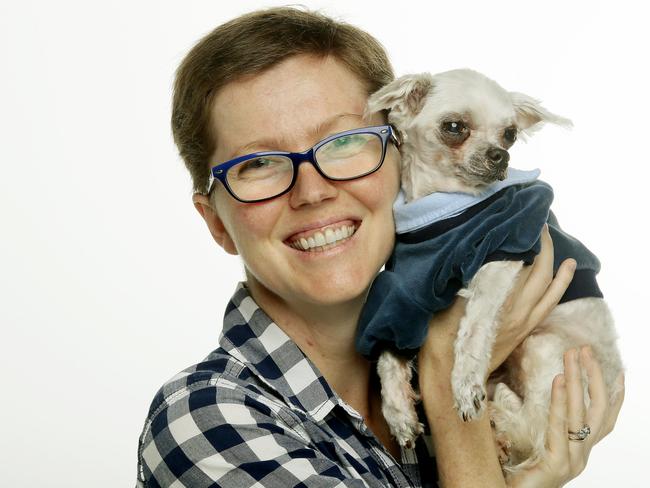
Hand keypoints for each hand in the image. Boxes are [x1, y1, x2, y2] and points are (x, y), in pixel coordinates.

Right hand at [420, 225, 575, 373]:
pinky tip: (559, 283)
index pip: (521, 265)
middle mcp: (517, 312)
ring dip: (561, 273)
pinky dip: (557, 292)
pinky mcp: (522, 333)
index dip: (526, 242)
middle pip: (541, 274)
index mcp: (499, 302)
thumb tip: (475, 258)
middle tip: (540, 228)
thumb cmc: (441, 340)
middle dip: (545, 249)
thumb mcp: (446, 307)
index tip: (526, 223)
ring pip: (550, 293)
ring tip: (567, 257)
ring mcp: (523, 323)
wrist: (450, 377)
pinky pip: (547, 308)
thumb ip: (464, 284)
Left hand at [507, 347, 624, 487]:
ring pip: (581, 414)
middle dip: (594, 377)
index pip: (605, 419)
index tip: (618, 369)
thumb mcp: (535, 440)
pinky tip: (558, 380)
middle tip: (585, 349)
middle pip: (598, 410)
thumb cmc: (515, 470)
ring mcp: (572, 460)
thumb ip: (544, 421)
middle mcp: (581, 455)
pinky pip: (560, 426)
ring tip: (572, 355)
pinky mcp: (556, 464)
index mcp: (578, 449)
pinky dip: (559, 401)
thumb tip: (544, 388)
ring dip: (577, 379)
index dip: (614, 395)